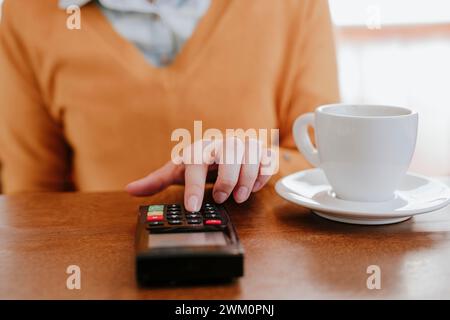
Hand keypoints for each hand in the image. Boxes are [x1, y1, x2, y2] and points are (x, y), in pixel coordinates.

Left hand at [126, 137, 274, 211]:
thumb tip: (130, 189)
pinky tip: (252, 187)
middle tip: (221, 199)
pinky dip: (261, 177)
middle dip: (226, 181)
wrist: (227, 147)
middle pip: (229, 157)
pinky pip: (267, 162)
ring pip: (251, 158)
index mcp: (201, 149)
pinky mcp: (261, 151)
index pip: (196, 163)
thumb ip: (157, 180)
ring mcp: (244, 146)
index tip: (192, 208)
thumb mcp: (179, 170)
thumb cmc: (201, 162)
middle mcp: (223, 144)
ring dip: (246, 181)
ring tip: (238, 197)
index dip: (194, 186)